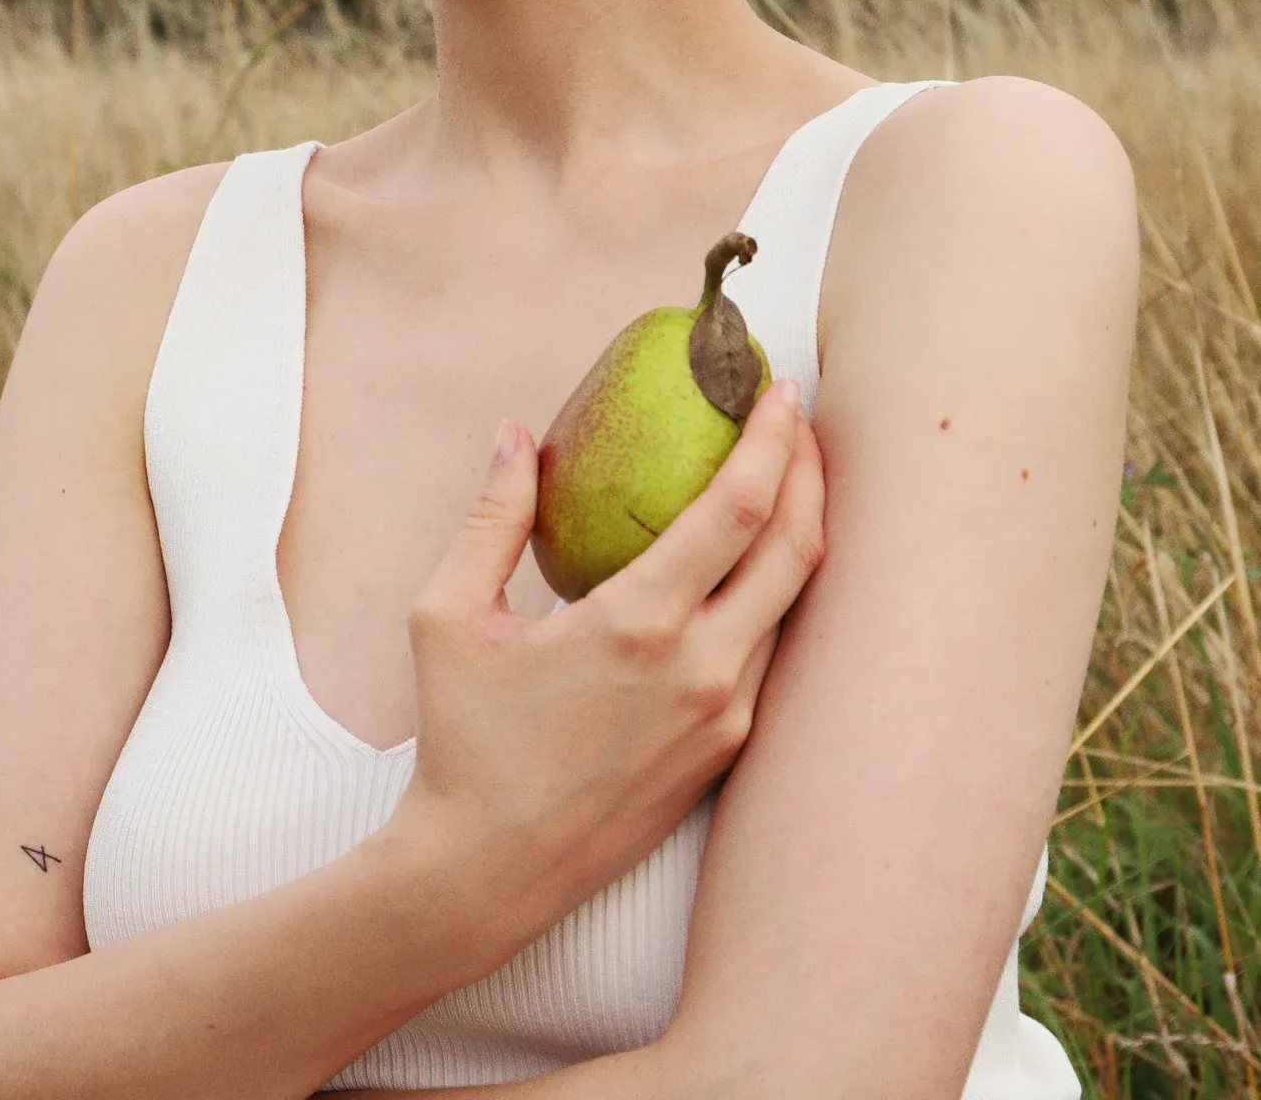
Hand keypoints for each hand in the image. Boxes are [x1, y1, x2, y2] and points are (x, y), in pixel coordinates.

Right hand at [391, 378, 824, 942]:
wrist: (486, 875)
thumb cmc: (463, 743)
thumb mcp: (449, 617)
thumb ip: (492, 517)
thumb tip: (516, 436)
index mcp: (640, 625)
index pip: (740, 509)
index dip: (773, 440)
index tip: (779, 388)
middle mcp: (703, 670)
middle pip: (798, 550)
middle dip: (812, 471)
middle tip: (800, 420)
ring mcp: (724, 718)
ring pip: (795, 606)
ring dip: (803, 532)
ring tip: (790, 479)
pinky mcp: (725, 754)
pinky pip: (771, 654)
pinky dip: (777, 594)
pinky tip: (754, 567)